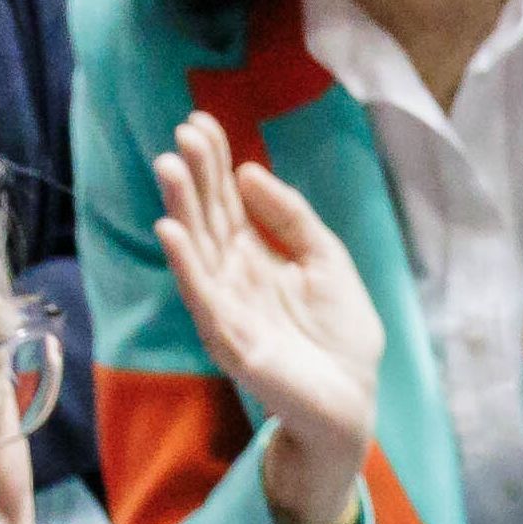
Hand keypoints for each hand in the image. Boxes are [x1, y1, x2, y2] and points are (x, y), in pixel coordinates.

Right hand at [153, 116, 385, 523]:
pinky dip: (186, 264)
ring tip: (169, 168)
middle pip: (207, 217)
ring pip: (196, 250)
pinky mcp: (231, 340)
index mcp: (255, 253)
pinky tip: (172, 230)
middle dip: (193, 176)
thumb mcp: (327, 259)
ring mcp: (227, 307)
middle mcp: (233, 275)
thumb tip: (249, 172)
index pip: (226, 198)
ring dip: (181, 209)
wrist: (353, 402)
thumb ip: (292, 217)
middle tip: (181, 135)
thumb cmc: (341, 335)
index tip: (200, 121)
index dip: (214, 161)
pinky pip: (203, 297)